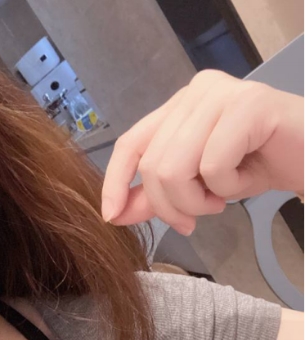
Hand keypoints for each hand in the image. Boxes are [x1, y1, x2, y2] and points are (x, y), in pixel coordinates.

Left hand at [101, 69, 303, 235]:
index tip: (112, 217)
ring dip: (197, 200)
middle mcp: (197, 92)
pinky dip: (227, 187)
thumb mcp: (196, 186)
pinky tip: (245, 179)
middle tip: (196, 217)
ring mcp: (222, 94)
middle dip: (171, 206)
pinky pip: (213, 165)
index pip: (131, 143)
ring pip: (175, 168)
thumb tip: (115, 213)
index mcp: (179, 106)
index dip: (115, 182)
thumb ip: (156, 196)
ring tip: (220, 199)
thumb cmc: (256, 165)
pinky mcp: (249, 106)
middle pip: (152, 165)